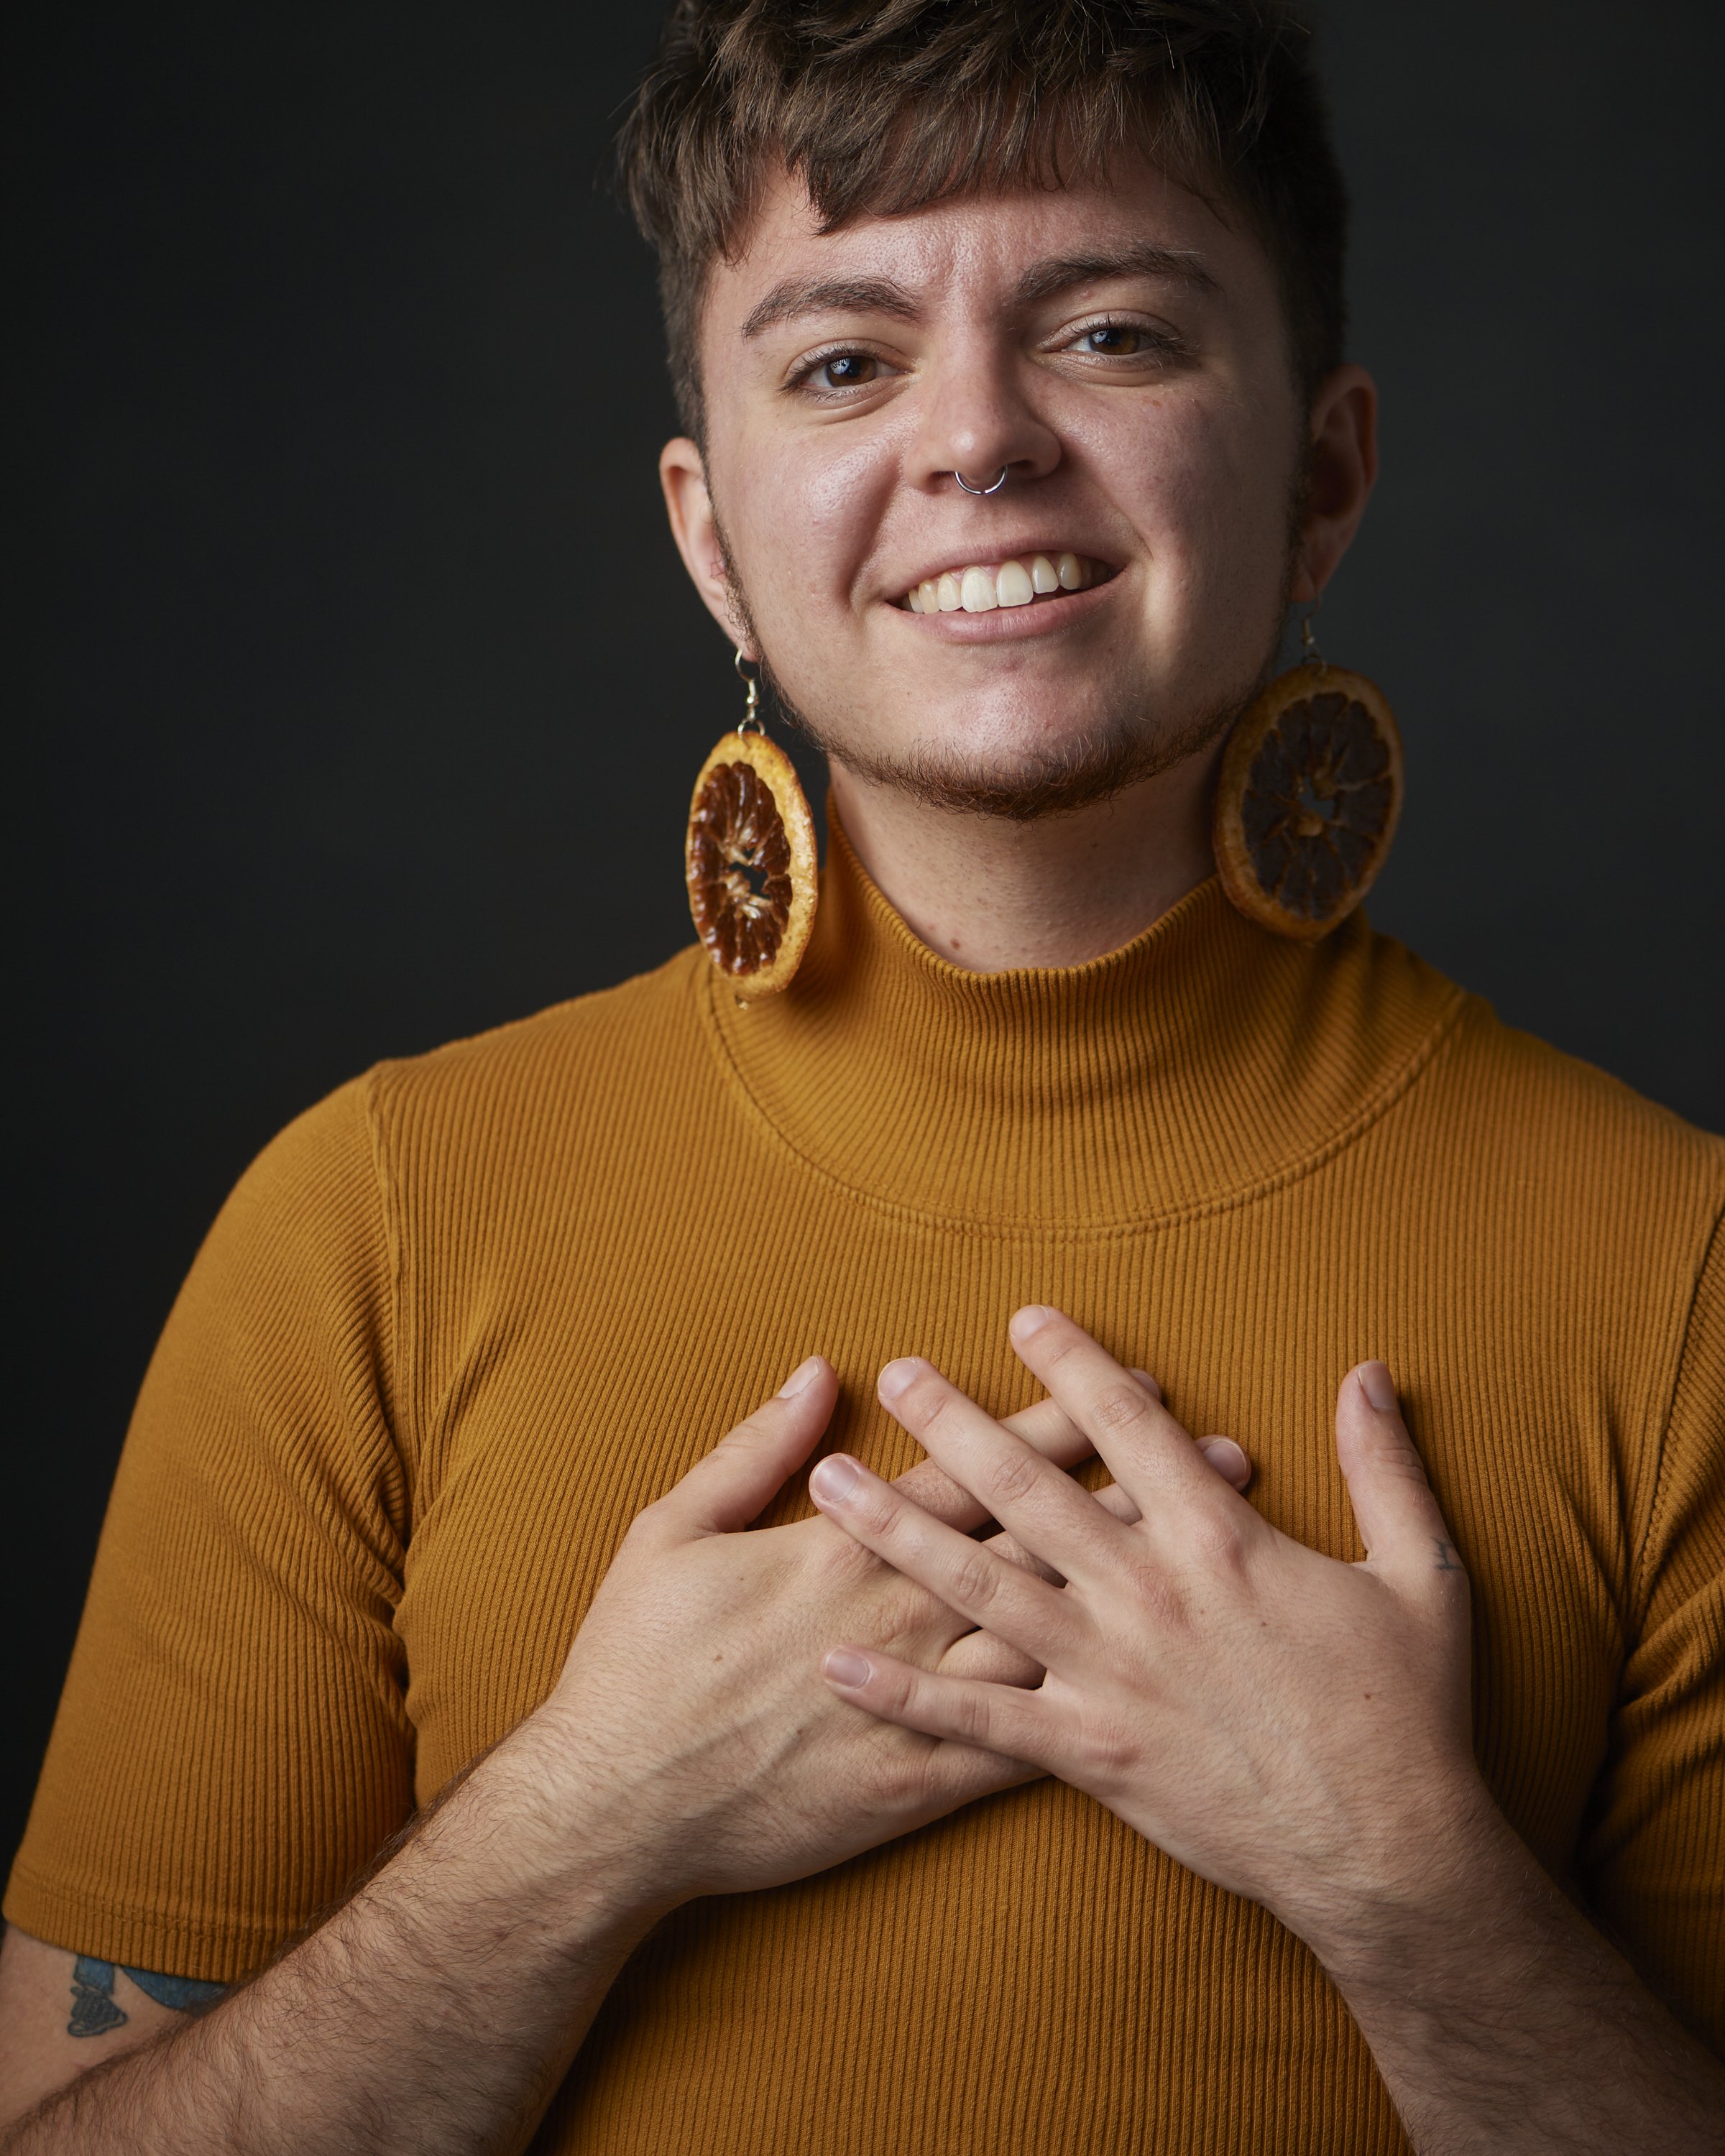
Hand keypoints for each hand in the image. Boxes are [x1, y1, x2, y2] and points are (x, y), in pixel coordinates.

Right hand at [532, 1351, 1250, 1916]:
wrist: (616, 1808)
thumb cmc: (636, 1662)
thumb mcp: (671, 1528)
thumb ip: (753, 1449)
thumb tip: (816, 1375)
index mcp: (846, 1546)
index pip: (977, 1468)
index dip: (1062, 1423)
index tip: (1134, 1386)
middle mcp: (899, 1613)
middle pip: (1042, 1539)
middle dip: (1140, 1493)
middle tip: (1227, 1458)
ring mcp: (915, 1703)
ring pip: (1055, 1632)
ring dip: (1142, 1591)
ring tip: (1224, 1560)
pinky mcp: (918, 1785)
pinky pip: (1021, 1748)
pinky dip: (1092, 1714)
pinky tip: (1165, 1694)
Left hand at [807, 1308, 1481, 1955]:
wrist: (1389, 1855)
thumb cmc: (1407, 1714)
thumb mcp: (1420, 1574)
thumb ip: (1384, 1466)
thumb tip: (1366, 1371)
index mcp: (1219, 1541)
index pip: (1129, 1429)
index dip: (1073, 1366)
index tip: (1023, 1317)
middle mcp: (1148, 1595)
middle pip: (1028, 1491)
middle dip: (954, 1425)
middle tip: (898, 1374)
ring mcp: (1109, 1676)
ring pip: (980, 1588)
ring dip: (899, 1532)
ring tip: (830, 1484)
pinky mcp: (1090, 1753)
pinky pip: (978, 1720)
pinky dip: (904, 1693)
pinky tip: (839, 1663)